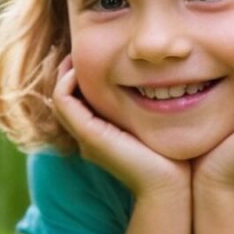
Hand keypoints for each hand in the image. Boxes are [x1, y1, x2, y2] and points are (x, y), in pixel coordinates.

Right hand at [51, 56, 189, 198]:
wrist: (170, 188)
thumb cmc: (174, 160)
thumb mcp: (160, 125)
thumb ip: (157, 107)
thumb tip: (174, 80)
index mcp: (101, 133)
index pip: (80, 97)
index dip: (81, 73)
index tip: (99, 52)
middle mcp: (88, 134)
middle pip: (65, 94)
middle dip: (69, 68)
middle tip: (81, 45)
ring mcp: (85, 135)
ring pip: (59, 95)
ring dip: (65, 70)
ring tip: (79, 52)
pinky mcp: (88, 134)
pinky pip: (63, 100)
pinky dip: (66, 81)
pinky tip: (84, 68)